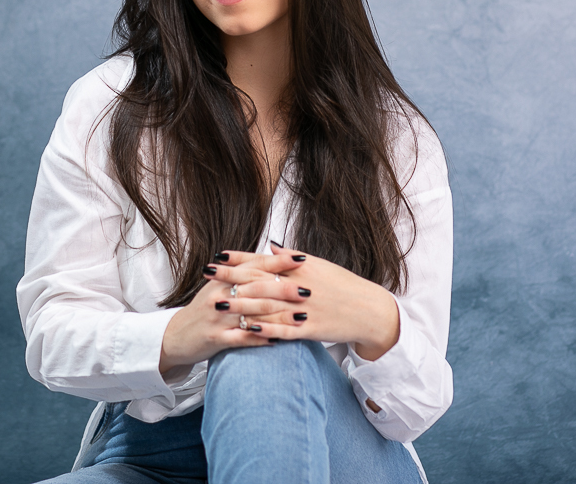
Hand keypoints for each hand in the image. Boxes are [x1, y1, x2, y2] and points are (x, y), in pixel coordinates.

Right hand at [158, 252, 308, 373]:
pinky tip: (278, 340)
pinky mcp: (215, 338)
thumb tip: (270, 255)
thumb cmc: (204, 310)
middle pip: (256, 289)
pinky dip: (260, 339)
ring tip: (301, 318)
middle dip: (283, 290)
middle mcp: (220, 295)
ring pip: (252, 315)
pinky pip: (241, 338)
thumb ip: (241, 272)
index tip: (301, 258)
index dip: (278, 262)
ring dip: (278, 317)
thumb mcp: (218, 286)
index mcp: (222, 279)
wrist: (177, 335)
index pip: (254, 266)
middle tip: (307, 291)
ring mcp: (217, 317)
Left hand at [215, 243, 400, 360]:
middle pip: (259, 280)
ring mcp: (305, 307)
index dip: (239, 259)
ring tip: (216, 303)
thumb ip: (293, 258)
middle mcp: (301, 284)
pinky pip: (285, 329)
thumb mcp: (320, 266)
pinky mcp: (311, 329)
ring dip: (240, 304)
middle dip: (230, 277)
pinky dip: (266, 329)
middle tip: (206, 273)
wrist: (370, 310)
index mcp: (302, 267)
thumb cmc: (343, 287)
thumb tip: (272, 246)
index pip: (264, 261)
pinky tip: (247, 328)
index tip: (217, 256)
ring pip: (267, 306)